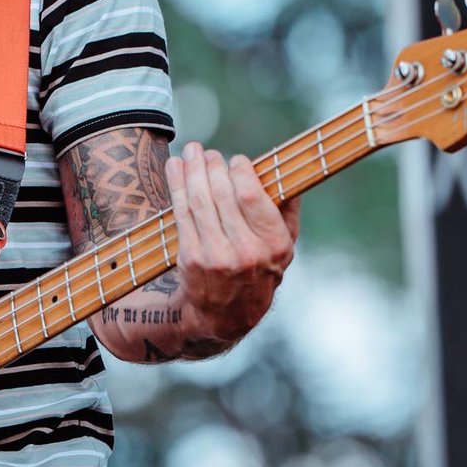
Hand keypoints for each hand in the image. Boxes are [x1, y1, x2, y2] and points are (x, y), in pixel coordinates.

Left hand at [165, 141, 298, 350]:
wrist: (227, 315)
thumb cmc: (259, 271)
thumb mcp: (284, 248)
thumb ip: (287, 211)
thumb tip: (291, 171)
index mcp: (273, 244)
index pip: (251, 196)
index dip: (240, 172)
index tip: (236, 160)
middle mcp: (245, 251)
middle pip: (222, 194)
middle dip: (211, 166)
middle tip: (206, 152)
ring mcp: (215, 255)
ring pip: (199, 200)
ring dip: (191, 169)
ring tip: (191, 150)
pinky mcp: (191, 258)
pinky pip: (181, 213)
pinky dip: (176, 185)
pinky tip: (175, 167)